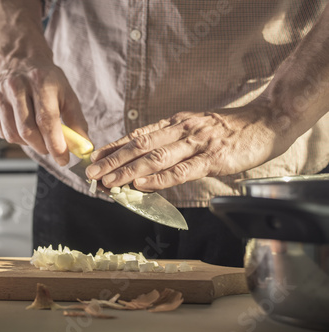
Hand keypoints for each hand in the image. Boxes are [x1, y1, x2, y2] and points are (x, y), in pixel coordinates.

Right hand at [0, 61, 87, 165]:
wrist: (22, 60)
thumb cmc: (48, 81)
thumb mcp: (67, 95)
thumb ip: (77, 122)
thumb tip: (83, 148)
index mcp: (40, 81)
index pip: (46, 120)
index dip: (56, 144)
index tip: (63, 160)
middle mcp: (16, 85)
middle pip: (28, 131)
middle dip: (42, 147)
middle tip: (51, 149)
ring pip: (13, 135)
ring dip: (28, 144)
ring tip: (37, 136)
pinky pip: (2, 132)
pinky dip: (15, 137)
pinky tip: (22, 126)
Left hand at [85, 103, 294, 190]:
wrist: (267, 120)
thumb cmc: (230, 129)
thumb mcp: (196, 129)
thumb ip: (173, 142)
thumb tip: (148, 161)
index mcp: (175, 123)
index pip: (137, 135)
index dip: (114, 147)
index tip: (94, 158)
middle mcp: (181, 129)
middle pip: (140, 146)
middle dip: (113, 161)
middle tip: (91, 174)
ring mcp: (196, 143)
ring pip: (155, 157)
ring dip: (128, 170)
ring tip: (108, 182)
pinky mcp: (213, 158)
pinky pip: (182, 170)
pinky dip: (159, 179)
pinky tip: (141, 184)